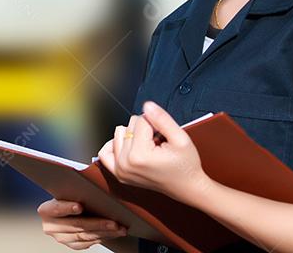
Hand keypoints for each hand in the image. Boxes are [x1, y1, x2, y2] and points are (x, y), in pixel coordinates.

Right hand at [37, 198, 127, 249]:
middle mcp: (51, 227)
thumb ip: (73, 189)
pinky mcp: (72, 245)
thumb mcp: (64, 191)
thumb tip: (93, 173)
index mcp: (46, 210)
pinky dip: (102, 238)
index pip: (56, 209)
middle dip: (97, 224)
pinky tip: (113, 233)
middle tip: (113, 222)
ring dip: (104, 232)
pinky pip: (88, 243)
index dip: (67, 207)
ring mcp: (61, 238)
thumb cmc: (66, 197)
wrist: (62, 212)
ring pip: (85, 236)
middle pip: (76, 225)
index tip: (80, 206)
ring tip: (118, 228)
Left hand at [96, 100, 211, 204]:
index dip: (156, 124)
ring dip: (134, 136)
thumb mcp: (181, 138)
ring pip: (119, 133)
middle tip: (158, 144)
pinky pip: (105, 152)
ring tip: (149, 147)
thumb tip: (147, 105)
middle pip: (130, 125)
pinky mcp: (118, 174)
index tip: (164, 136)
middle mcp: (125, 164)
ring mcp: (120, 170)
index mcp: (139, 156)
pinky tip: (130, 146)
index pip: (141, 120)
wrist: (187, 187)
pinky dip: (116, 144)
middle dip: (146, 130)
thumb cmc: (186, 166)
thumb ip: (162, 119)